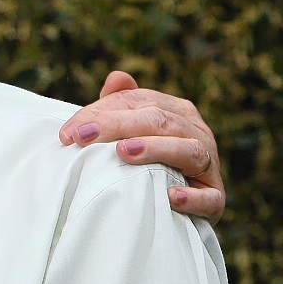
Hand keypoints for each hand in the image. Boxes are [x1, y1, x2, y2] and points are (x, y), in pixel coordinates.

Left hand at [59, 70, 223, 223]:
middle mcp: (196, 133)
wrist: (179, 205)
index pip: (138, 101)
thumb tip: (115, 77)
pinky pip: (209, 196)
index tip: (69, 132)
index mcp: (177, 112)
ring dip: (155, 149)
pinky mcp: (215, 198)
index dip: (102, 112)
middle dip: (118, 125)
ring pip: (188, 150)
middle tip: (84, 136)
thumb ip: (123, 104)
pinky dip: (192, 196)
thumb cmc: (150, 161)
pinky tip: (171, 196)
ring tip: (124, 152)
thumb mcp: (134, 130)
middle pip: (159, 121)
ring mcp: (209, 165)